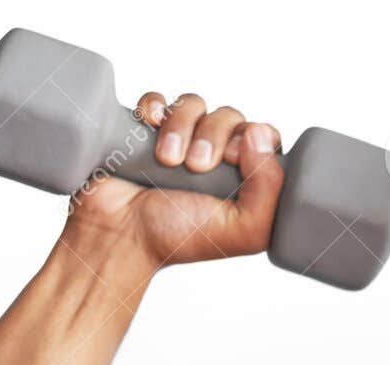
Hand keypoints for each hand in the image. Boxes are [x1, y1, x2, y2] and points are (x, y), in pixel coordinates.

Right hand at [61, 92, 284, 270]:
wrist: (119, 237)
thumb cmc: (176, 239)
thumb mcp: (242, 230)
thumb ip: (269, 191)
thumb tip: (260, 136)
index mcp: (239, 178)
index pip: (262, 135)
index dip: (251, 139)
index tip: (230, 161)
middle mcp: (211, 156)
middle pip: (228, 115)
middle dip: (213, 135)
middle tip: (195, 166)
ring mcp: (177, 141)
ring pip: (193, 104)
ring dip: (181, 126)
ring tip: (166, 159)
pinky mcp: (144, 131)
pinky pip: (157, 100)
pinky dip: (154, 107)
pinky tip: (149, 126)